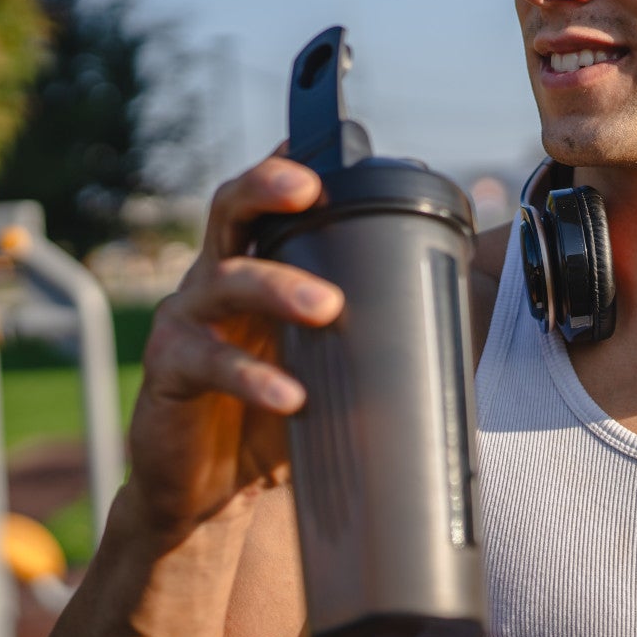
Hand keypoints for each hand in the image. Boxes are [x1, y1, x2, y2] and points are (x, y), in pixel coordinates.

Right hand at [123, 151, 342, 538]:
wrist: (209, 498)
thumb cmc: (274, 418)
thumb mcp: (327, 366)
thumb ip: (371, 336)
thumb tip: (465, 326)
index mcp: (258, 267)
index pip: (271, 202)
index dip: (291, 165)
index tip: (334, 138)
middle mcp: (217, 280)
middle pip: (231, 211)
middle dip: (267, 188)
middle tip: (309, 189)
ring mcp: (188, 321)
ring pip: (224, 280)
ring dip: (276, 285)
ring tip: (328, 306)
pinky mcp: (171, 371)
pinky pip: (208, 362)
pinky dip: (252, 377)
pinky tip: (290, 396)